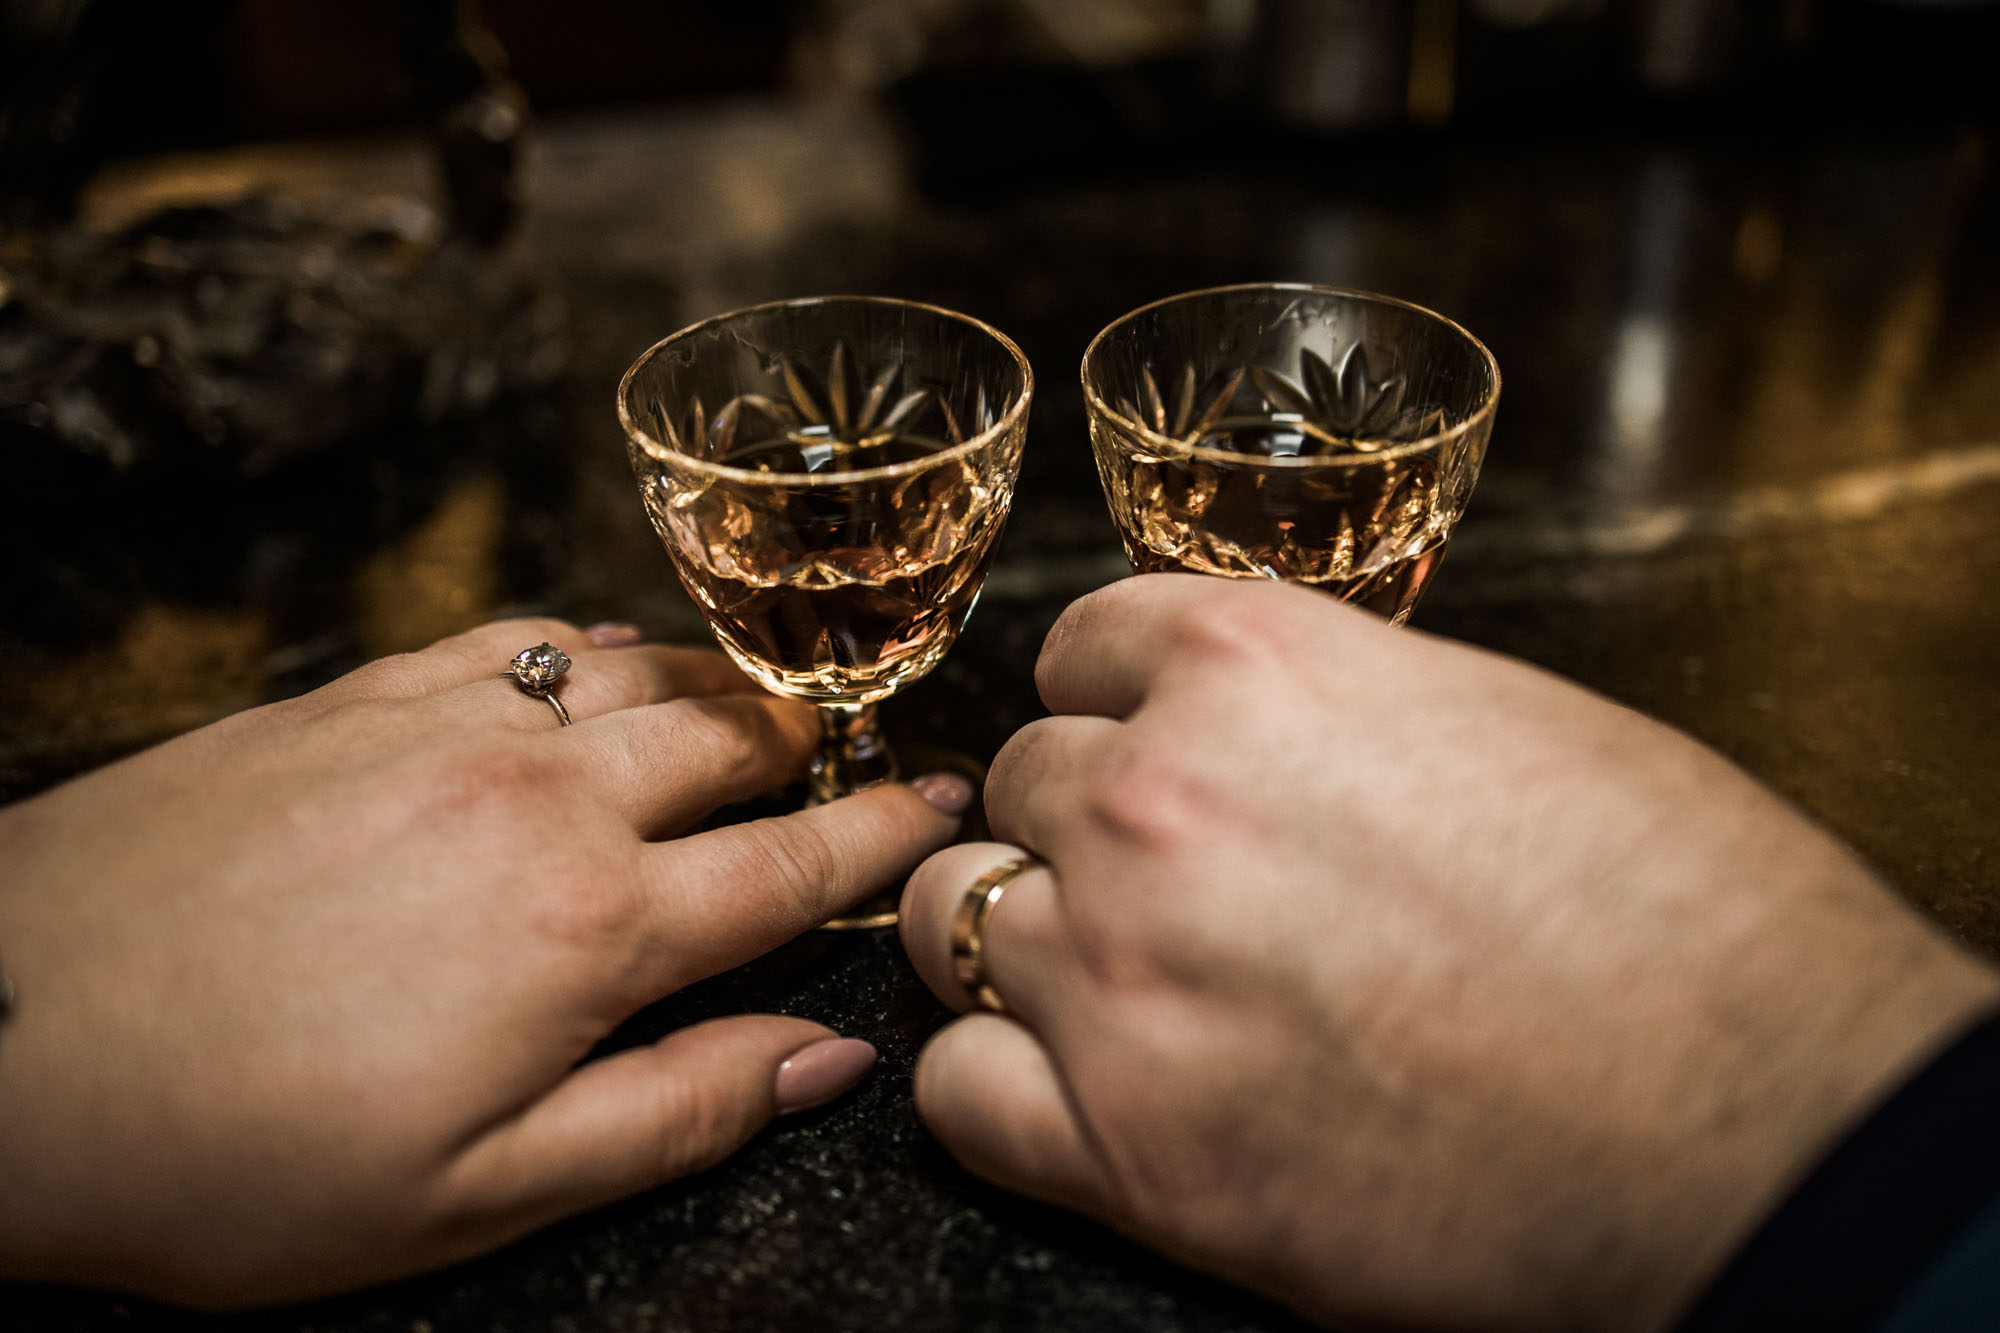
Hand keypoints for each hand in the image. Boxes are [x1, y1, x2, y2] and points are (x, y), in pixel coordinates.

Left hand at [0, 618, 966, 1305]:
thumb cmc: (237, 1154)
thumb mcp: (479, 1193)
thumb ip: (679, 1114)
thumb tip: (829, 1056)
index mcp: (594, 933)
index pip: (793, 866)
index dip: (884, 835)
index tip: (939, 802)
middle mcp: (544, 801)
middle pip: (735, 743)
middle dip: (814, 747)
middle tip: (852, 752)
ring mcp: (447, 730)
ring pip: (641, 675)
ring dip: (719, 689)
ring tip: (756, 708)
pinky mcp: (354, 696)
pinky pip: (519, 639)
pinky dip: (592, 647)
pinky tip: (601, 664)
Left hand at [899, 575, 1998, 1331]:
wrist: (1763, 1126)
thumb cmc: (1687, 921)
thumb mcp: (1508, 722)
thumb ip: (1343, 705)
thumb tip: (1280, 730)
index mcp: (1258, 667)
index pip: (1085, 644)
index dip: (1109, 702)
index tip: (1130, 741)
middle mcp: (1159, 801)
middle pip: (1027, 778)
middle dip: (1080, 823)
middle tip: (1160, 886)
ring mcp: (1125, 972)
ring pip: (961, 915)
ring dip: (1021, 938)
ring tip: (1109, 982)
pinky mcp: (1127, 1148)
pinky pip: (960, 1088)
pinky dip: (998, 1081)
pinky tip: (1069, 1088)